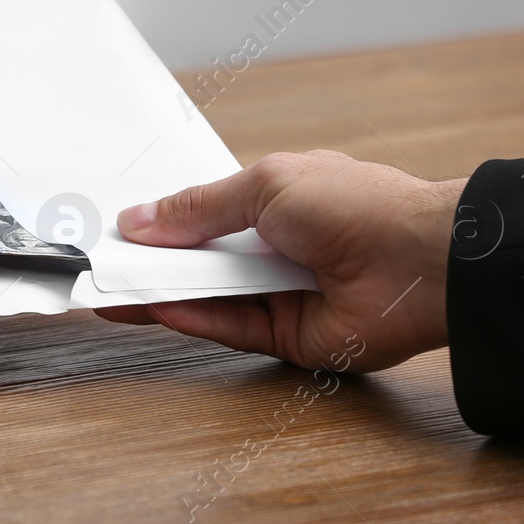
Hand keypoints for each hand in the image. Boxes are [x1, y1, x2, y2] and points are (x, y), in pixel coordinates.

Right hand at [96, 150, 463, 372]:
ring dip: (163, 291)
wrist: (420, 261)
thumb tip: (142, 219)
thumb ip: (198, 209)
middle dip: (153, 261)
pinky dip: (192, 318)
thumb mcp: (264, 186)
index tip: (119, 229)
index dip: (162, 223)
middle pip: (200, 260)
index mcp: (275, 202)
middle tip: (103, 263)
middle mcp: (276, 250)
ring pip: (208, 297)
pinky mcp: (288, 338)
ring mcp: (281, 295)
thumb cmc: (359, 206)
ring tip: (113, 287)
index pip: (204, 215)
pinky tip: (157, 307)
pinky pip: (229, 329)